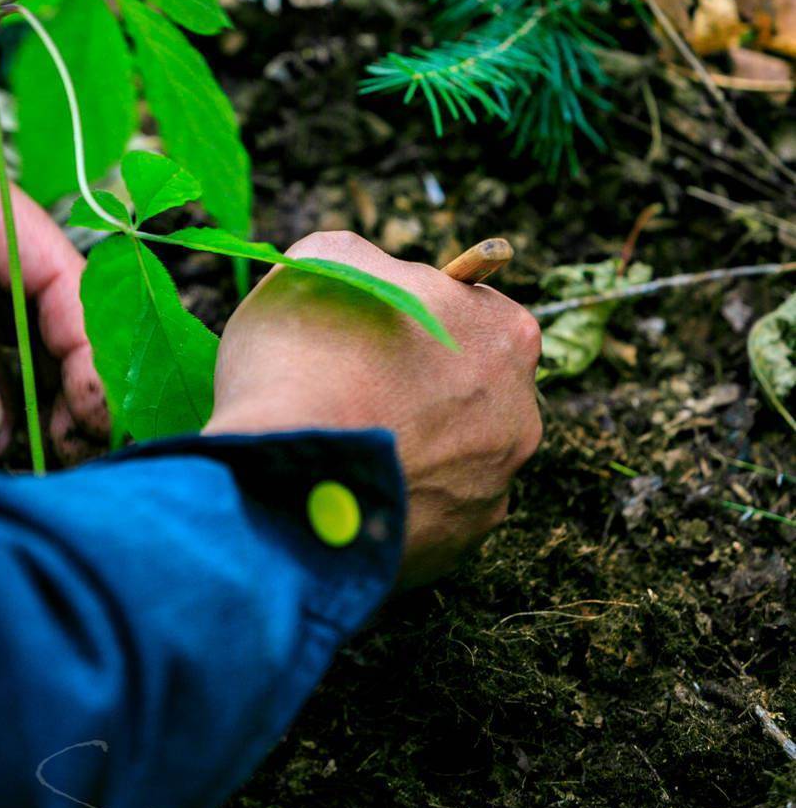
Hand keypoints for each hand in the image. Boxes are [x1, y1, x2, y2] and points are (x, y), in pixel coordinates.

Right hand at [205, 231, 542, 585]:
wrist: (285, 469)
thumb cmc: (309, 350)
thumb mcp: (329, 258)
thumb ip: (373, 262)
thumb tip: (380, 280)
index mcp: (505, 334)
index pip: (470, 311)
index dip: (413, 314)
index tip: (368, 329)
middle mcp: (521, 416)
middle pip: (468, 387)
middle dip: (419, 384)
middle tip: (350, 386)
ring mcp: (494, 490)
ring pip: (449, 454)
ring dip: (405, 445)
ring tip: (340, 442)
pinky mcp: (458, 549)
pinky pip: (426, 512)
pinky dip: (391, 498)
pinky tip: (344, 487)